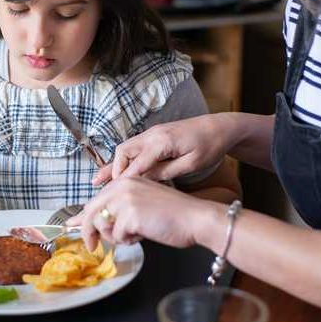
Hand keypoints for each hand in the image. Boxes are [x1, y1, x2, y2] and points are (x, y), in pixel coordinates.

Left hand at [68, 176, 206, 250]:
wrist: (195, 218)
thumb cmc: (172, 214)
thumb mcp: (141, 204)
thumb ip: (119, 208)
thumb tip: (96, 221)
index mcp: (124, 182)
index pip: (96, 200)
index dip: (82, 216)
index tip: (71, 225)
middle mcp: (122, 186)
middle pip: (91, 212)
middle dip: (88, 232)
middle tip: (91, 246)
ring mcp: (125, 199)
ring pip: (102, 225)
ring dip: (115, 237)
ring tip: (133, 235)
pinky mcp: (130, 214)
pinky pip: (117, 236)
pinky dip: (128, 241)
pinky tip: (143, 235)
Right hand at [92, 114, 230, 184]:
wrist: (221, 127)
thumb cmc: (210, 146)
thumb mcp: (191, 164)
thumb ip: (166, 171)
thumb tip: (144, 180)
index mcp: (162, 142)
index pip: (136, 163)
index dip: (123, 180)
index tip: (112, 195)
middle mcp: (153, 134)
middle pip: (123, 151)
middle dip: (113, 170)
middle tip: (104, 189)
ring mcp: (152, 133)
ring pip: (126, 148)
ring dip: (115, 164)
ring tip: (99, 180)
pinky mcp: (155, 135)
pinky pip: (133, 147)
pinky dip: (124, 159)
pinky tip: (116, 169)